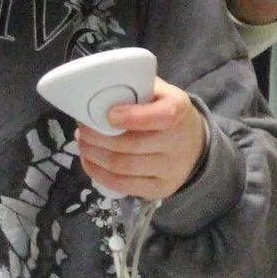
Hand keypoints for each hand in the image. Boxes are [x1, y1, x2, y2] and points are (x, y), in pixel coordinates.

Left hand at [77, 81, 208, 199]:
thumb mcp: (157, 91)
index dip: (133, 117)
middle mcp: (179, 142)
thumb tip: (96, 91)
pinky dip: (99, 173)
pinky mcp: (161, 189)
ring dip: (94, 155)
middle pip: (132, 145)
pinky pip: (123, 185)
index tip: (109, 115)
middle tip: (83, 128)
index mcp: (179, 109)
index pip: (163, 116)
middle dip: (98, 137)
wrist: (193, 143)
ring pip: (123, 167)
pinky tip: (90, 160)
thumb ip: (133, 88)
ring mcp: (172, 169)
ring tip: (83, 143)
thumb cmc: (164, 110)